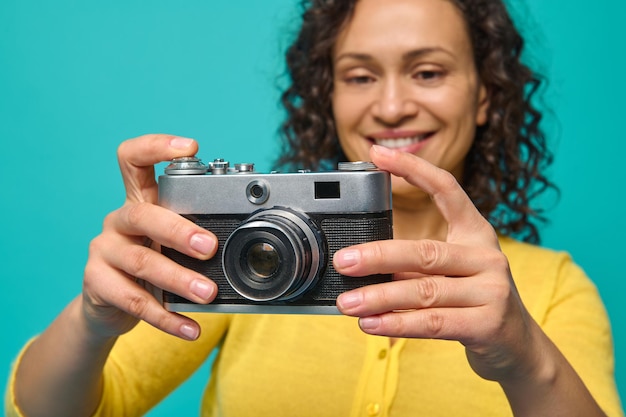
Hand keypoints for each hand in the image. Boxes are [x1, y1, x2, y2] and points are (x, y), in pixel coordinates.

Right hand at [82, 134, 218, 340]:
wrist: (110, 304)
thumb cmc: (152, 261)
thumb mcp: (169, 240)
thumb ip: (195, 230)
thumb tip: (250, 235)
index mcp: (138, 201)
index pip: (133, 159)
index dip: (156, 146)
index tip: (190, 146)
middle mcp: (119, 220)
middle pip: (143, 215)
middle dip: (178, 230)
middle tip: (210, 247)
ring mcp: (104, 251)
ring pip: (140, 262)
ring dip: (177, 279)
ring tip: (208, 294)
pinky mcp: (98, 284)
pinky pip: (134, 302)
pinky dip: (167, 318)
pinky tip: (190, 328)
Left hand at [335, 145, 541, 382]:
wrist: (517, 345)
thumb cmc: (474, 300)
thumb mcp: (450, 272)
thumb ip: (414, 264)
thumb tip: (361, 262)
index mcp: (476, 233)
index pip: (446, 189)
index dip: (413, 168)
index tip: (377, 153)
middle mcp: (487, 256)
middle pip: (425, 251)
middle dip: (378, 255)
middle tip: (343, 261)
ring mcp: (492, 290)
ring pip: (424, 292)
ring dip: (380, 298)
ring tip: (347, 303)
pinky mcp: (488, 324)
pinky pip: (433, 323)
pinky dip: (397, 325)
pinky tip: (370, 324)